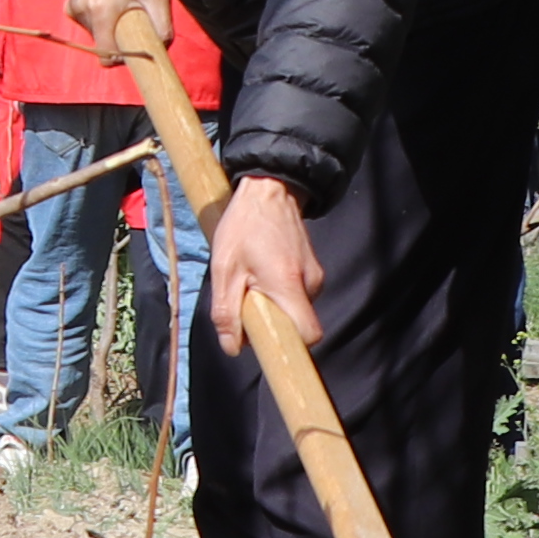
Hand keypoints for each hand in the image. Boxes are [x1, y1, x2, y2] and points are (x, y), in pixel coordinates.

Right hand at [64, 0, 175, 74]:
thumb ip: (162, 26)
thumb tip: (160, 50)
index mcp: (101, 11)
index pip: (107, 56)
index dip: (125, 57)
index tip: (137, 45)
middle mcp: (81, 11)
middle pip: (103, 44)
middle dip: (120, 39)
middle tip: (136, 16)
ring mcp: (72, 7)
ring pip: (96, 34)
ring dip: (111, 27)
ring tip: (124, 3)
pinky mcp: (70, 3)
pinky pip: (88, 23)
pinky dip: (101, 19)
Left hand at [209, 174, 325, 352]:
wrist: (269, 189)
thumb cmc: (244, 226)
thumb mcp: (224, 269)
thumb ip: (226, 311)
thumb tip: (232, 348)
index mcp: (289, 286)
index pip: (308, 335)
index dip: (290, 346)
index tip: (268, 343)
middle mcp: (310, 283)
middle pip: (298, 324)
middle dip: (272, 322)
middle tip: (247, 301)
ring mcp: (315, 275)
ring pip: (296, 308)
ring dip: (274, 304)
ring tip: (252, 279)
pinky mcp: (312, 268)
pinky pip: (297, 293)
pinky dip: (279, 292)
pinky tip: (262, 271)